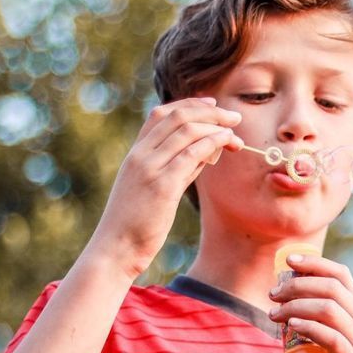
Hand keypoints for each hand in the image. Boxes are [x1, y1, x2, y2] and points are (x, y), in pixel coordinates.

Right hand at [89, 96, 243, 279]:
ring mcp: (150, 168)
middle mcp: (140, 155)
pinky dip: (213, 142)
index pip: (161, 115)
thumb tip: (204, 153)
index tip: (212, 105)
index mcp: (135, 154)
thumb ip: (176, 168)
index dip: (189, 105)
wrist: (116, 248)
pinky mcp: (162, 185)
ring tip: (235, 133)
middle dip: (209, 112)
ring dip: (216, 127)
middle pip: (177, 117)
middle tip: (234, 116)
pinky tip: (227, 142)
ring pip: (186, 130)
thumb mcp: (154, 189)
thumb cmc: (136, 223)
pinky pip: (192, 153)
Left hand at [267, 253, 352, 352]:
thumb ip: (318, 329)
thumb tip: (284, 312)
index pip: (342, 275)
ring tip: (273, 313)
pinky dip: (309, 327)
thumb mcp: (332, 347)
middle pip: (332, 288)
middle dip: (298, 284)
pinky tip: (291, 326)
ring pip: (330, 309)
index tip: (288, 261)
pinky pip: (332, 338)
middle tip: (272, 294)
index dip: (315, 262)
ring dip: (297, 305)